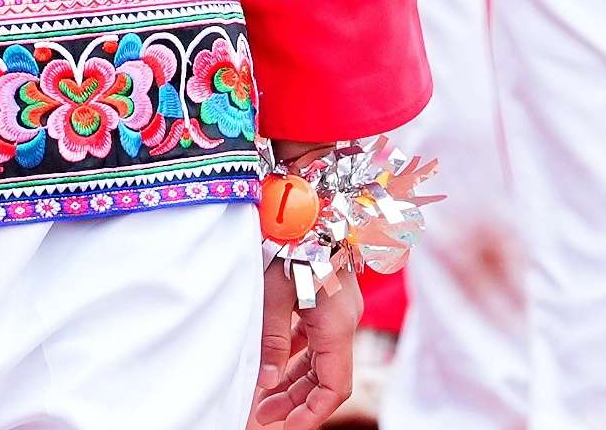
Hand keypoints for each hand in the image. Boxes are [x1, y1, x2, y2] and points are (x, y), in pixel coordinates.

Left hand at [250, 235, 360, 427]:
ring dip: (294, 381)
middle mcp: (343, 322)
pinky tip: (274, 365)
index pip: (334, 388)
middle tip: (262, 416)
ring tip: (263, 397)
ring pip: (321, 360)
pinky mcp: (329, 300)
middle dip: (295, 402)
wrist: (313, 198)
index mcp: (335, 325)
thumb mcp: (274, 288)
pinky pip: (316, 341)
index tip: (286, 429)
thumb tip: (267, 381)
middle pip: (325, 378)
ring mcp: (338, 311)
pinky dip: (297, 357)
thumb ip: (272, 338)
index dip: (312, 414)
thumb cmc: (293, 238)